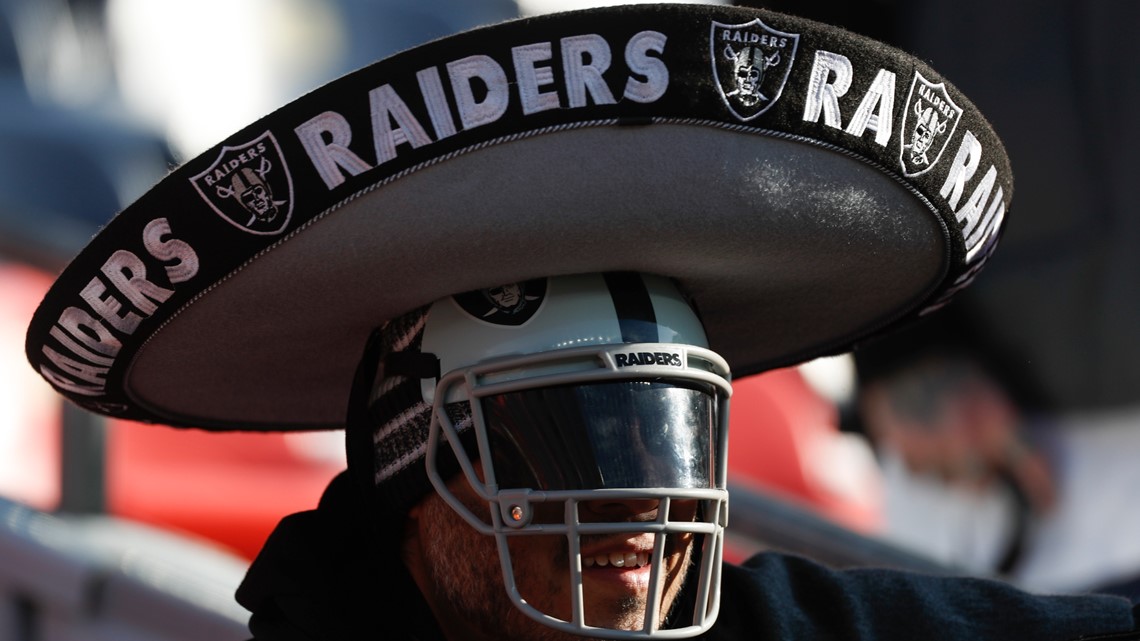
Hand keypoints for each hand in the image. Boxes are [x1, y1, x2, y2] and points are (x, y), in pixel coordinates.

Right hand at [858, 357, 1055, 513]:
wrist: (899, 354)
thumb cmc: (947, 367)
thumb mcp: (988, 389)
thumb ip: (1002, 427)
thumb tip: (1011, 456)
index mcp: (997, 426)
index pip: (1031, 468)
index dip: (1044, 491)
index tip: (1048, 506)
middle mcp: (967, 445)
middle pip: (979, 487)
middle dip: (979, 481)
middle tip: (975, 466)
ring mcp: (934, 452)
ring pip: (946, 482)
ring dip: (947, 471)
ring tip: (940, 441)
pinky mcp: (905, 452)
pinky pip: (917, 472)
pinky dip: (920, 463)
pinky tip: (920, 438)